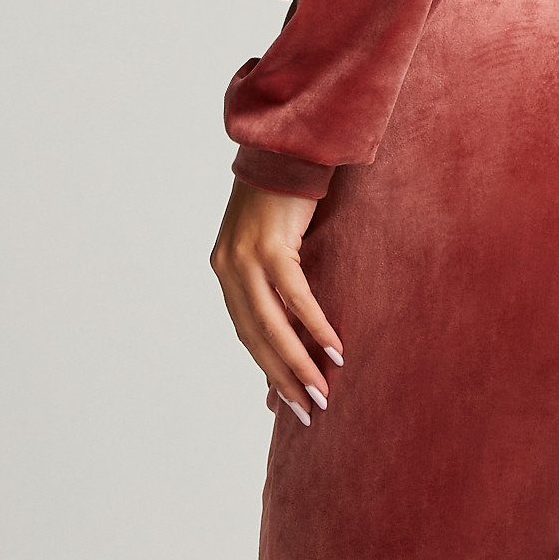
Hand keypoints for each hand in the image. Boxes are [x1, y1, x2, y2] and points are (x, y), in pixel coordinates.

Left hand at [210, 179, 342, 425]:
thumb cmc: (287, 196)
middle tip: (307, 411)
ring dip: (298, 363)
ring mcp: (246, 258)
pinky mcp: (270, 246)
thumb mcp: (274, 243)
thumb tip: (296, 325)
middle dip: (282, 379)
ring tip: (322, 391)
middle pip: (255, 337)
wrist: (286, 148)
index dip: (267, 369)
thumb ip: (276, 281)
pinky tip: (333, 350)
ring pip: (272, 325)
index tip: (288, 401)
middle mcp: (228, 267)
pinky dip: (313, 326)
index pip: (246, 332)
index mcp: (225, 270)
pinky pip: (294, 296)